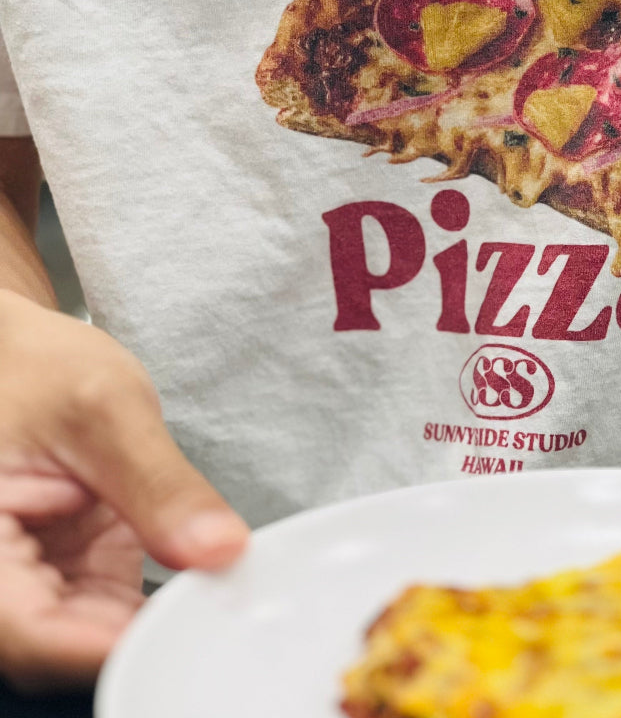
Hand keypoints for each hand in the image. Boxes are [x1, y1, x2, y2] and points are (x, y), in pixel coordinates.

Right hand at [0, 289, 248, 690]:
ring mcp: (27, 579)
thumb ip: (159, 485)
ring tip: (221, 587)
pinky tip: (200, 576)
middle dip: (143, 633)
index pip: (33, 631)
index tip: (188, 622)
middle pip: (58, 644)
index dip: (110, 642)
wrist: (19, 352)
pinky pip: (103, 609)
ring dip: (155, 618)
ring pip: (86, 636)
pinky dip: (153, 598)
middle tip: (224, 605)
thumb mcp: (104, 409)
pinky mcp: (62, 571)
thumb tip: (218, 550)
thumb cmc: (32, 366)